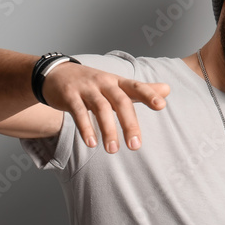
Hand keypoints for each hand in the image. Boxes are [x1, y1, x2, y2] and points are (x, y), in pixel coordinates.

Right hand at [41, 61, 169, 151]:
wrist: (56, 74)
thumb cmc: (92, 83)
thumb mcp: (117, 84)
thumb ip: (141, 90)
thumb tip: (168, 89)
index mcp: (117, 82)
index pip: (136, 87)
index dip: (149, 94)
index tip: (162, 105)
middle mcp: (103, 83)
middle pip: (120, 101)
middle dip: (129, 123)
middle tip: (136, 146)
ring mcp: (86, 88)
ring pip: (100, 108)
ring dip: (108, 130)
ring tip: (113, 150)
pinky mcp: (69, 96)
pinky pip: (78, 112)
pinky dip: (85, 127)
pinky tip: (91, 143)